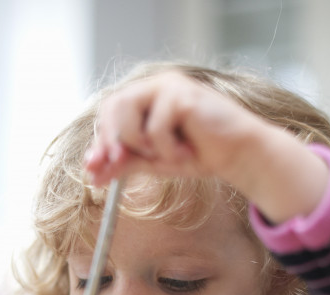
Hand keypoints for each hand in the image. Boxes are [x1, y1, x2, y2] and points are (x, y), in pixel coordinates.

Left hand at [84, 71, 258, 184]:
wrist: (237, 156)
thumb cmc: (198, 154)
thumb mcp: (153, 161)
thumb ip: (125, 162)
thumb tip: (93, 175)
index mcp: (146, 97)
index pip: (109, 111)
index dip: (99, 139)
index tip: (93, 168)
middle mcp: (156, 85)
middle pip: (113, 105)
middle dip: (113, 139)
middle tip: (120, 162)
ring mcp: (170, 85)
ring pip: (128, 112)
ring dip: (141, 142)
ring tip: (168, 153)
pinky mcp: (183, 94)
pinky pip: (156, 127)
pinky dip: (167, 148)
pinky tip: (188, 149)